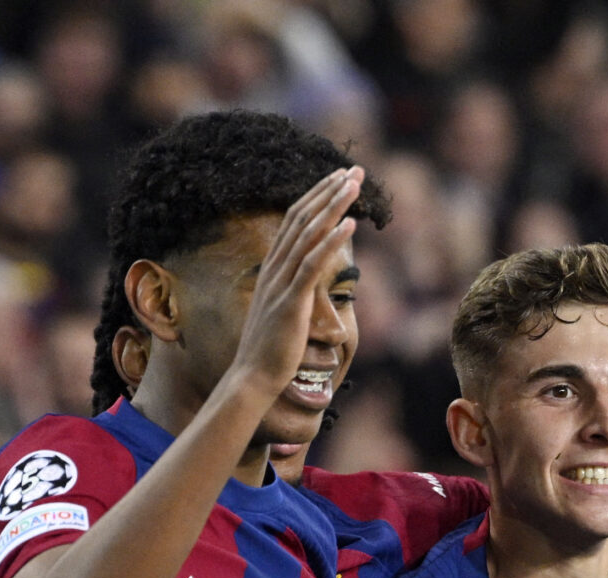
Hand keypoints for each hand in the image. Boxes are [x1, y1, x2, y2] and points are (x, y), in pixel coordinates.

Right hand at [224, 166, 361, 404]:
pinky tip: (349, 224)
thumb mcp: (283, 310)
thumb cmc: (271, 349)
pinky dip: (330, 241)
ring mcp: (281, 284)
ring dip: (333, 206)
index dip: (317, 197)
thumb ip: (294, 290)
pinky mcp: (291, 302)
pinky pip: (311, 265)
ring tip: (354, 184)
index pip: (296, 221)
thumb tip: (306, 282)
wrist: (253, 377)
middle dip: (329, 191)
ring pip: (308, 234)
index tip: (338, 179)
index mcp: (274, 268)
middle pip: (303, 218)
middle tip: (353, 169)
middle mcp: (275, 269)